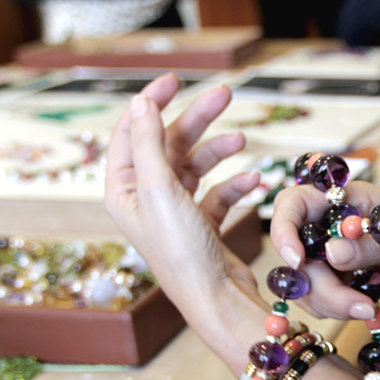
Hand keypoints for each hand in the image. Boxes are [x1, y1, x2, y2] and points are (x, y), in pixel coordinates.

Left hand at [105, 73, 261, 315]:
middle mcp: (147, 200)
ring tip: (242, 141)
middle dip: (196, 120)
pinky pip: (218, 193)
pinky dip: (235, 184)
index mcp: (125, 191)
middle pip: (169, 145)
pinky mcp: (202, 225)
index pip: (132, 133)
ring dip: (218, 151)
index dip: (152, 104)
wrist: (216, 298)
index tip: (177, 81)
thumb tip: (140, 103)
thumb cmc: (181, 251)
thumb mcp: (160, 190)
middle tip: (224, 95)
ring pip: (196, 166)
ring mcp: (176, 213)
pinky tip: (254, 182)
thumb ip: (149, 143)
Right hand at [270, 181, 379, 319]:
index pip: (294, 203)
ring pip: (306, 284)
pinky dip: (341, 312)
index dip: (284, 229)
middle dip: (321, 287)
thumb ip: (371, 247)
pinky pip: (321, 301)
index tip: (299, 261)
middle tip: (357, 306)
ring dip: (332, 305)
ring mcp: (333, 256)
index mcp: (346, 201)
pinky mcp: (340, 282)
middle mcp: (332, 226)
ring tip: (370, 310)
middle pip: (298, 255)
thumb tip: (332, 252)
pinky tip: (372, 312)